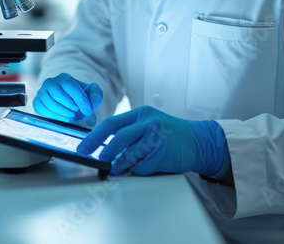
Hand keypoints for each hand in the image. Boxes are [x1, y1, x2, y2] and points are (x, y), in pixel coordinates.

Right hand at [33, 73, 102, 122]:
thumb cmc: (80, 99)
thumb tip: (93, 99)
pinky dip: (54, 116)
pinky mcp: (37, 102)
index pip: (70, 86)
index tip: (88, 110)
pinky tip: (63, 118)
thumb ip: (96, 94)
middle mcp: (50, 82)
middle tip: (77, 112)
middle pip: (58, 95)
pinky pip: (42, 109)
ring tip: (71, 116)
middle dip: (70, 106)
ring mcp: (42, 92)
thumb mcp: (92, 95)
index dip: (80, 99)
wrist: (70, 106)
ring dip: (63, 112)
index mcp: (64, 78)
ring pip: (50, 103)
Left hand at [77, 106, 227, 176]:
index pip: (111, 124)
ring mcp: (157, 136)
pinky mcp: (163, 152)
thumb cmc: (172, 135)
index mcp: (141, 114)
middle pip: (118, 137)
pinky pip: (143, 165)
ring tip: (116, 169)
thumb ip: (130, 132)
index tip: (83, 147)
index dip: (95, 136)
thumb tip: (105, 147)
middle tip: (94, 159)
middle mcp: (148, 122)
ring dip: (120, 164)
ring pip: (129, 153)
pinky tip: (140, 168)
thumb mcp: (150, 125)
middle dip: (102, 150)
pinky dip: (137, 170)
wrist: (200, 141)